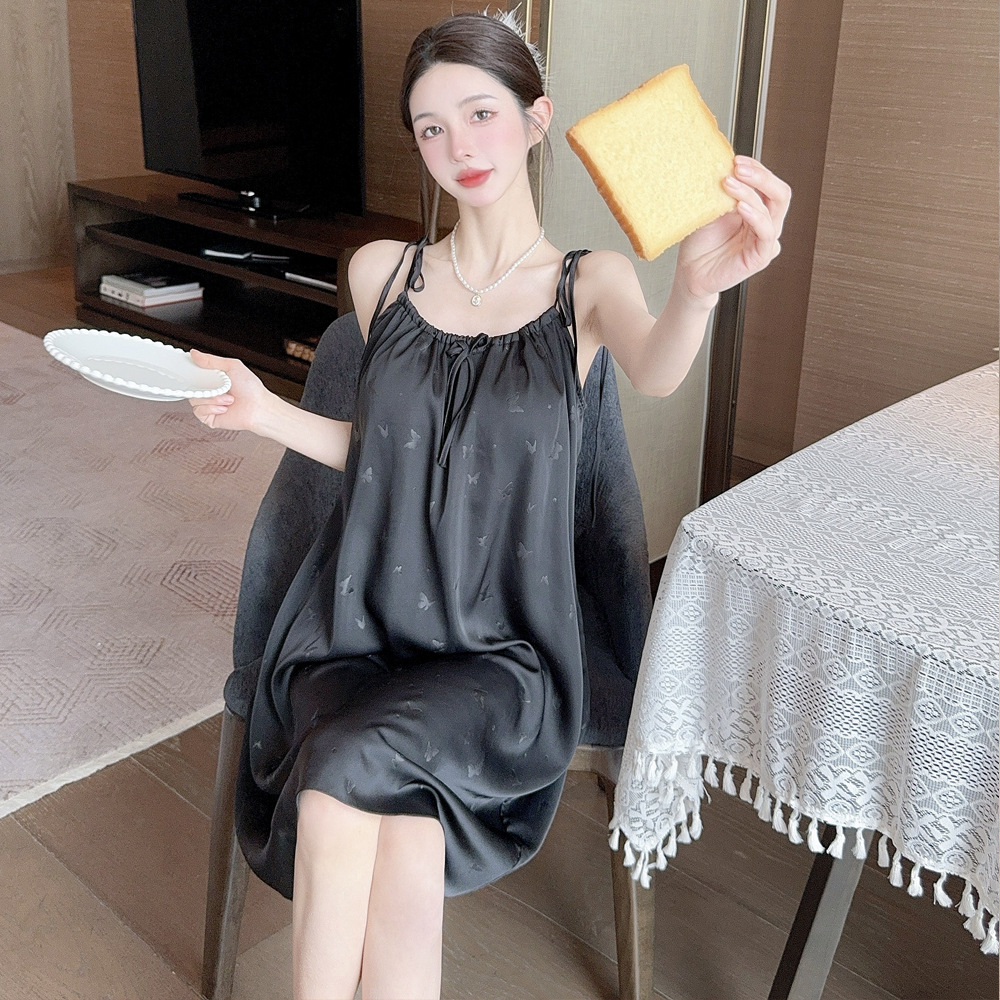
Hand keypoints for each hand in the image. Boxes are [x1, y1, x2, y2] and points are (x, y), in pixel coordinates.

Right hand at [187, 349, 271, 431]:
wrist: (258, 407)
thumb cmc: (251, 388)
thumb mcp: (232, 366)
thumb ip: (211, 360)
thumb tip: (195, 354)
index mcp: (214, 379)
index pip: (194, 374)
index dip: (190, 372)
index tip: (191, 369)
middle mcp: (210, 392)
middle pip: (191, 387)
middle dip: (204, 386)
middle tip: (217, 386)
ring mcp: (209, 405)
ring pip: (194, 399)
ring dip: (212, 398)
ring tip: (228, 398)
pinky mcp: (209, 417)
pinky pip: (198, 411)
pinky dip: (211, 408)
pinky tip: (224, 407)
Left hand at [676, 155, 790, 300]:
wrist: (689, 273)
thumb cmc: (699, 243)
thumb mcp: (710, 210)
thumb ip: (723, 192)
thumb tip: (725, 164)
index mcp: (757, 210)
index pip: (769, 184)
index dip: (757, 169)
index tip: (736, 159)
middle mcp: (764, 224)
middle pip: (779, 193)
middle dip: (760, 176)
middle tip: (738, 167)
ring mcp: (765, 241)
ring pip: (772, 210)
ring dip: (750, 192)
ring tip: (729, 183)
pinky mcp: (761, 257)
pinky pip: (766, 233)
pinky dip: (755, 216)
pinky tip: (741, 207)